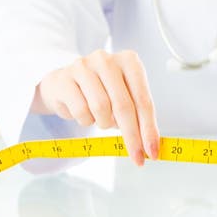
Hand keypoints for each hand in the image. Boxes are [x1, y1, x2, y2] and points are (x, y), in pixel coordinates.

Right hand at [33, 49, 159, 165]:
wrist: (63, 83)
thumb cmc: (100, 91)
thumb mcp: (122, 96)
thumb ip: (137, 114)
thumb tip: (149, 144)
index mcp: (128, 60)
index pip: (143, 99)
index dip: (149, 128)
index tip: (152, 151)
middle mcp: (107, 59)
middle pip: (124, 106)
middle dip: (132, 136)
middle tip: (136, 157)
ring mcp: (84, 67)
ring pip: (101, 109)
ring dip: (103, 123)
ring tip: (100, 118)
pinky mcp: (65, 79)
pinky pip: (81, 112)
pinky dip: (85, 120)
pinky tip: (84, 112)